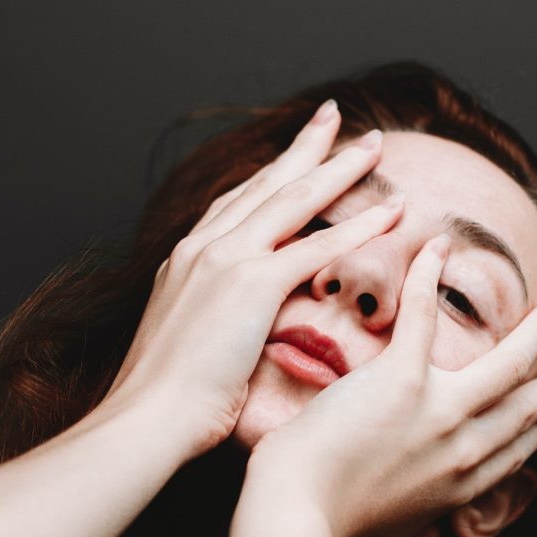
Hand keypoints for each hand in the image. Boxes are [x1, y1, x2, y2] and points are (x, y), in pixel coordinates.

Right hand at [102, 102, 404, 460]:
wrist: (145, 418)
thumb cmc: (162, 401)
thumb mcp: (184, 346)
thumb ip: (208, 323)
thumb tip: (226, 332)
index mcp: (185, 260)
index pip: (235, 202)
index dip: (268, 174)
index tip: (292, 153)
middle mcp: (203, 248)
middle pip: (264, 184)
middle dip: (305, 148)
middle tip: (335, 118)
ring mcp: (225, 261)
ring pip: (292, 200)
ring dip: (338, 169)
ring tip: (374, 148)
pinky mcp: (250, 285)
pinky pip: (315, 246)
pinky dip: (356, 227)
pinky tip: (391, 213)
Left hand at [244, 235, 536, 536]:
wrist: (298, 517)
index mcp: (456, 489)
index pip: (510, 456)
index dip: (534, 435)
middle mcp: (461, 450)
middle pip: (521, 412)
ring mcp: (437, 411)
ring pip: (502, 366)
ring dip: (528, 338)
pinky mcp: (399, 379)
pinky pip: (421, 315)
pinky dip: (428, 277)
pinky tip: (438, 249)